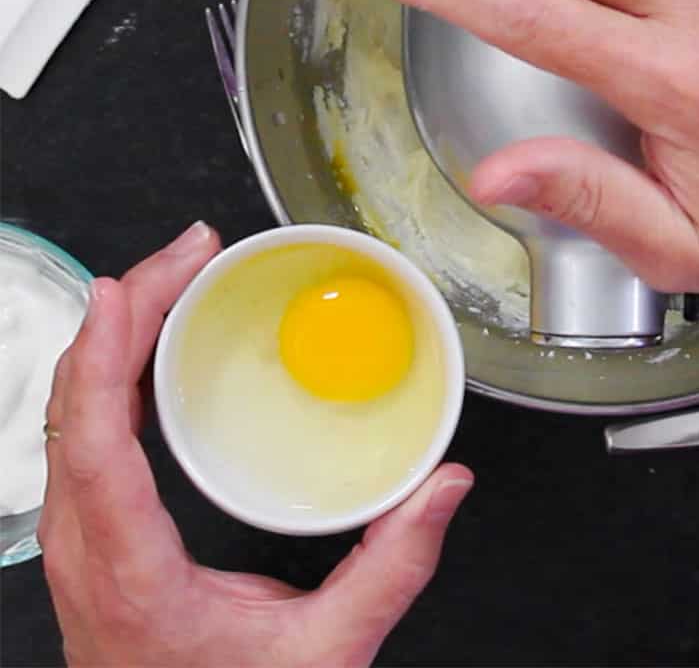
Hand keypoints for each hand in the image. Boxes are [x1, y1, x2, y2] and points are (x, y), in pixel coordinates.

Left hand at [38, 222, 472, 667]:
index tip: (126, 289)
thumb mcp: (324, 655)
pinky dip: (110, 369)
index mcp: (132, 573)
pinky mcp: (89, 534)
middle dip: (124, 312)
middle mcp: (84, 550)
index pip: (96, 447)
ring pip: (70, 413)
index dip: (105, 357)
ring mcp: (76, 542)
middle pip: (76, 406)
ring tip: (172, 275)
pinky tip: (147, 341)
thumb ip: (391, 569)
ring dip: (113, 334)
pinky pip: (84, 432)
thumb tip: (445, 485)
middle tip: (189, 253)